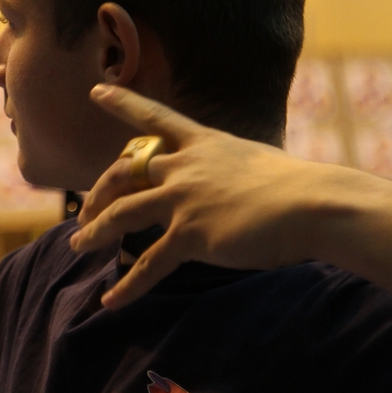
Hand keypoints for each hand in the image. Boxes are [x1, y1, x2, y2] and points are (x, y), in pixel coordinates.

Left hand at [70, 85, 341, 309]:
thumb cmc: (302, 188)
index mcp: (205, 143)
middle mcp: (186, 167)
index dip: (124, 103)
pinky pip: (149, 263)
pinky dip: (128, 286)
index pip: (156, 118)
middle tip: (84, 210)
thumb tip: (238, 189)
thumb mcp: (258, 164)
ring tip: (77, 247)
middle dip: (99, 191)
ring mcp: (184, 199)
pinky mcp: (190, 234)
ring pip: (123, 214)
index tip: (97, 90)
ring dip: (95, 231)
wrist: (314, 205)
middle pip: (125, 172)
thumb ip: (235, 173)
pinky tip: (110, 302)